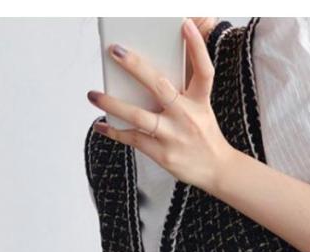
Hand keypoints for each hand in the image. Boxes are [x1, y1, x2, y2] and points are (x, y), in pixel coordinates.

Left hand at [87, 17, 231, 191]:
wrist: (217, 170)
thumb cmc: (205, 135)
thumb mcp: (203, 108)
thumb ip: (187, 86)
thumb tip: (165, 64)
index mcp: (200, 102)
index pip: (203, 72)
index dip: (196, 47)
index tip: (185, 24)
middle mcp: (187, 117)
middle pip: (160, 87)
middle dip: (136, 67)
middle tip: (115, 50)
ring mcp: (174, 136)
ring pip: (139, 116)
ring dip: (112, 103)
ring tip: (93, 95)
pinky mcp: (163, 154)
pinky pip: (133, 139)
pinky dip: (115, 131)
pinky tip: (102, 125)